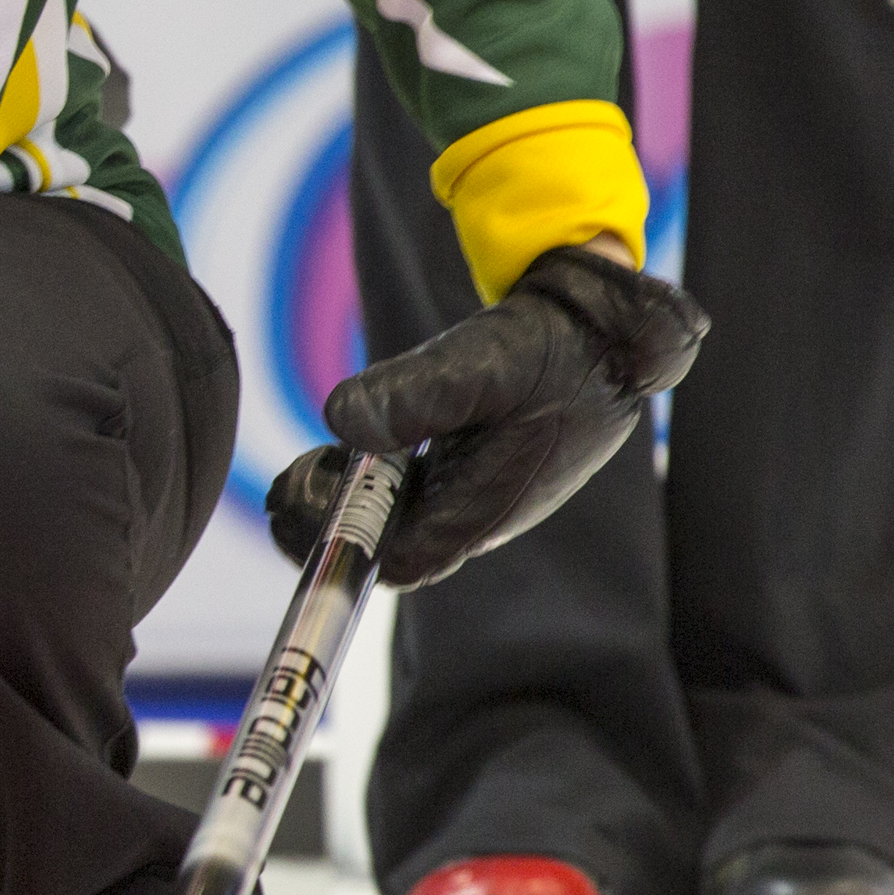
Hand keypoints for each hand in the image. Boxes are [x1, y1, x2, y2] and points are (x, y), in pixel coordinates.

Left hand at [265, 244, 706, 589]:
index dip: (336, 543)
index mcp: (483, 509)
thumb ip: (412, 393)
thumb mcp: (482, 360)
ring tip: (312, 463)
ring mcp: (474, 496)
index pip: (395, 560)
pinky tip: (351, 449)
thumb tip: (340, 423)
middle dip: (328, 525)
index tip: (294, 494)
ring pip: (396, 524)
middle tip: (290, 478)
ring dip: (345, 503)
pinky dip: (370, 480)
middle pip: (388, 550)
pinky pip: (409, 496)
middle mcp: (476, 515)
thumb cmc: (553, 350)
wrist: (603, 334)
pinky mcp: (471, 472)